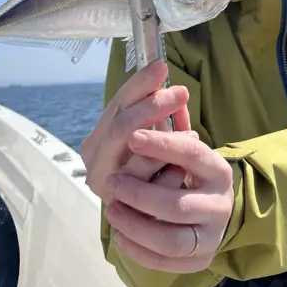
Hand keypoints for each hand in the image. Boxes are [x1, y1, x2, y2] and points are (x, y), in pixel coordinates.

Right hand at [80, 61, 190, 202]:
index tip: (162, 67)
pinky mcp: (123, 211)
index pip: (117, 105)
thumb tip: (165, 76)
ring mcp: (107, 187)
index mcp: (98, 139)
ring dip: (166, 142)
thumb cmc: (149, 168)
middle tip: (180, 92)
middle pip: (121, 127)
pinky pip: (149, 188)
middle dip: (152, 106)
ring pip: (135, 159)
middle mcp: (96, 162)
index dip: (139, 85)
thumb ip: (153, 111)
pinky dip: (169, 172)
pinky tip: (183, 166)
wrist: (145, 218)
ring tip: (191, 133)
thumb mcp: (149, 136)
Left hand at [105, 129, 234, 272]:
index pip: (192, 155)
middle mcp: (220, 205)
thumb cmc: (191, 174)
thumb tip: (139, 126)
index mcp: (219, 171)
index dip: (161, 145)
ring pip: (170, 240)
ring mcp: (212, 236)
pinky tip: (120, 235)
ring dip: (135, 226)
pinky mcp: (200, 260)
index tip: (131, 138)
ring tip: (111, 210)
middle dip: (139, 195)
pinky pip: (165, 262)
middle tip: (112, 183)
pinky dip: (138, 251)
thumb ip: (167, 139)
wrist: (213, 210)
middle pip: (177, 206)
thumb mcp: (186, 153)